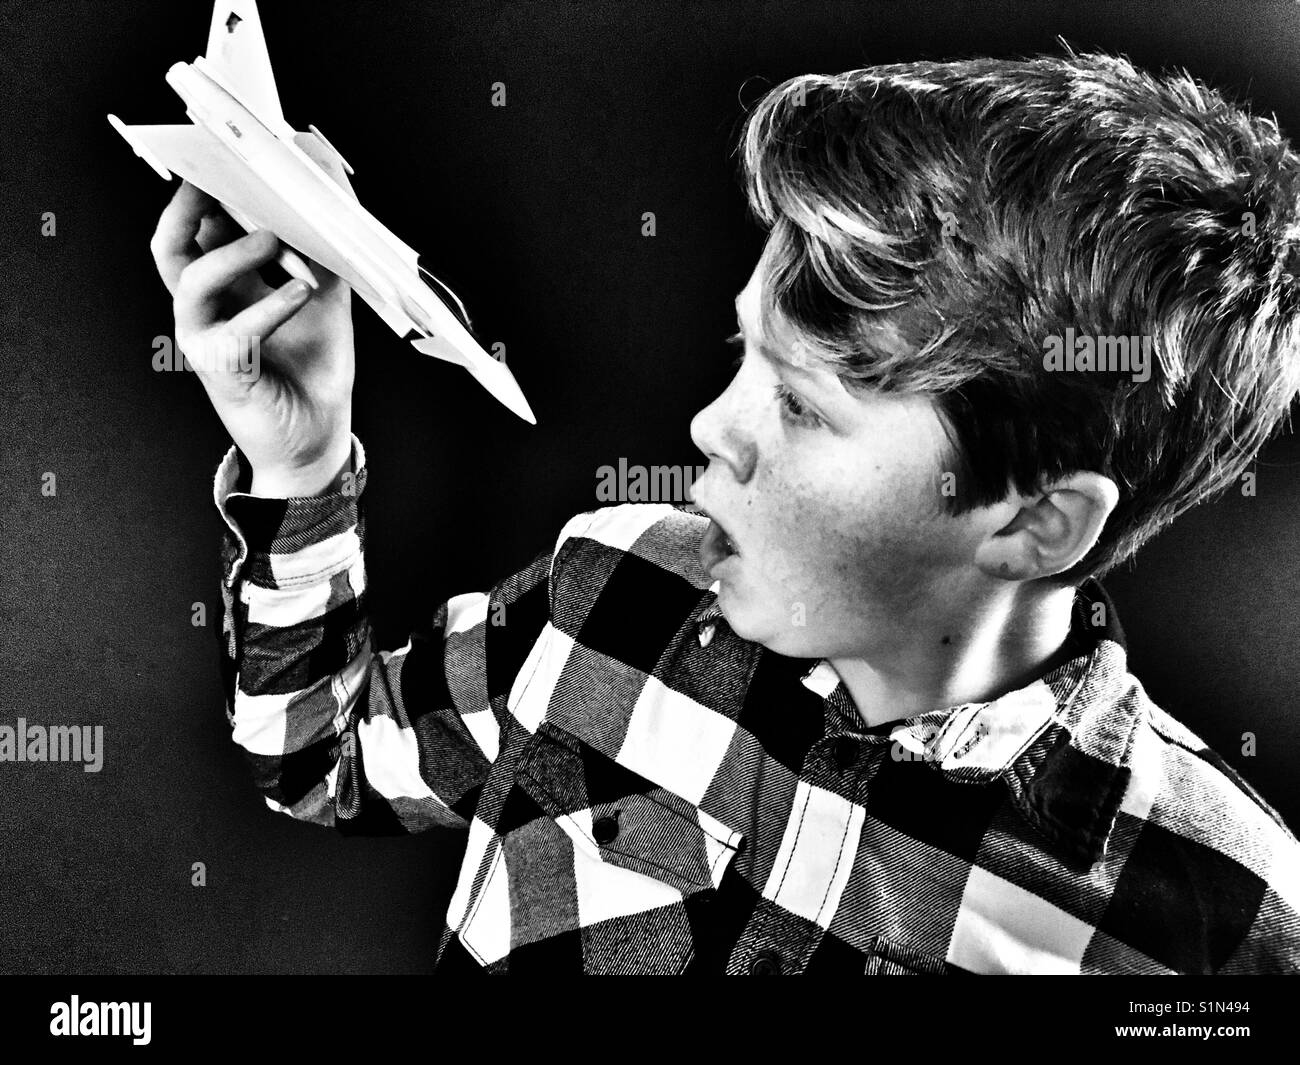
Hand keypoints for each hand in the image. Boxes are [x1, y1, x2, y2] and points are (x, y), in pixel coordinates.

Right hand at [150, 180, 355, 494]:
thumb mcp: (326, 295)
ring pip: (193, 281)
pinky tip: (301, 290)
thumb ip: (323, 245)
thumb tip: (327, 183)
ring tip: (276, 235)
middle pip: (172, 244)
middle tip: (227, 172)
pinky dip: (270, 306)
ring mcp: (207, 339)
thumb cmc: (315, 367)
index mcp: (225, 285)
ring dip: (234, 251)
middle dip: (191, 203)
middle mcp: (206, 308)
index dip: (209, 187)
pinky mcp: (222, 372)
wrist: (317, 436)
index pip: (198, 226)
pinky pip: (236, 332)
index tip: (237, 150)